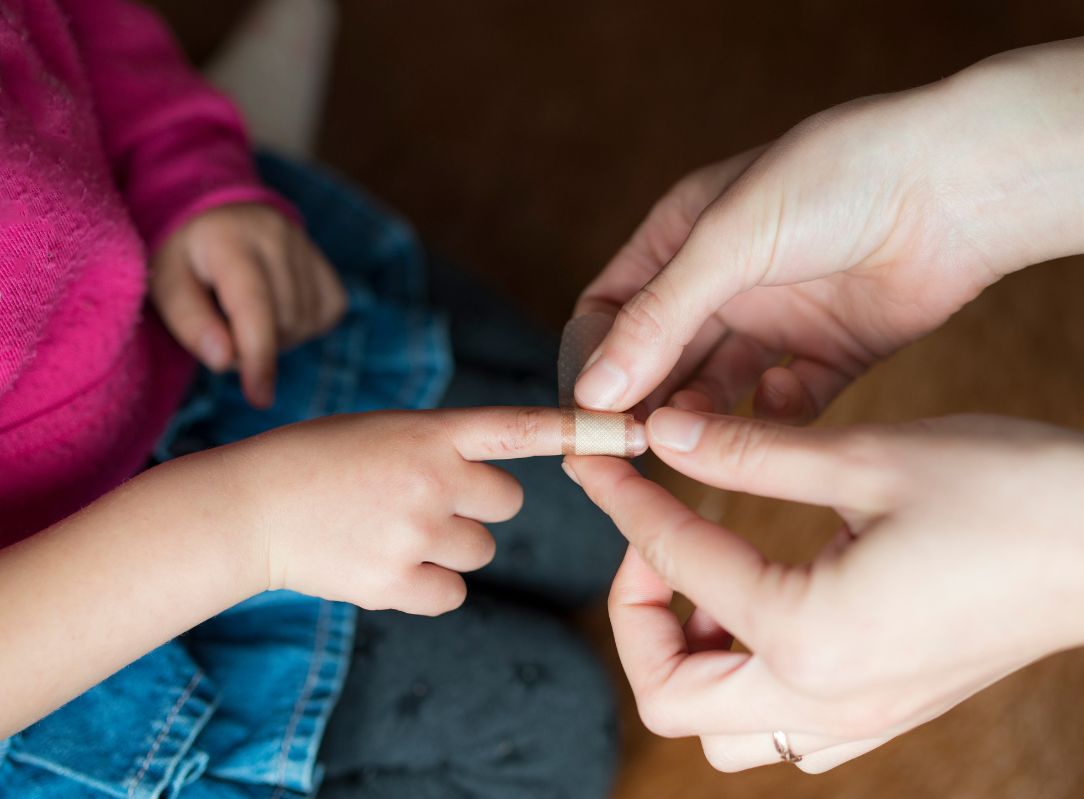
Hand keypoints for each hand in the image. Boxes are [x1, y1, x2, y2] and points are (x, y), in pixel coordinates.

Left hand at [150, 203, 347, 407]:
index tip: (258, 397)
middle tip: (225, 331)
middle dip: (255, 345)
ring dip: (278, 337)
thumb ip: (190, 323)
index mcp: (229, 238)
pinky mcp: (327, 265)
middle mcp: (276, 234)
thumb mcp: (165, 286)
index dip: (259, 356)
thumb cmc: (185, 260)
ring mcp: (307, 247)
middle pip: (282, 321)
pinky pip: (328, 314)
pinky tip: (277, 312)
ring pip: (306, 322)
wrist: (217, 219)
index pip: (255, 306)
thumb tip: (224, 360)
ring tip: (249, 318)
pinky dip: (303, 326)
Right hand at [224, 406, 566, 614]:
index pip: (522, 429)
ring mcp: (414, 532)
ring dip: (449, 546)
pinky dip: (427, 587)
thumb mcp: (383, 431)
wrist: (248, 506)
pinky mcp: (394, 582)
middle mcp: (432, 478)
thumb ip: (440, 447)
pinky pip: (451, 593)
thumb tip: (489, 487)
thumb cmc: (315, 460)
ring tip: (391, 531)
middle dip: (477, 506)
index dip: (582, 431)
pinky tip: (385, 565)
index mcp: (430, 430)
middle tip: (422, 501)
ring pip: (480, 551)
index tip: (635, 433)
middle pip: (508, 503)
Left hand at [568, 410, 1083, 771]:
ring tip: (709, 574)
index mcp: (808, 633)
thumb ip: (750, 453)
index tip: (594, 457)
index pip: (673, 563)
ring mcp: (859, 719)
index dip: (622, 503)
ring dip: (691, 655)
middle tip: (655, 538)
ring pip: (720, 727)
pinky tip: (770, 604)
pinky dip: (747, 677)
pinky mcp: (888, 711)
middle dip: (635, 615)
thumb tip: (665, 434)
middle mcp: (823, 699)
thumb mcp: (872, 458)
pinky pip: (782, 728)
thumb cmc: (1020, 496)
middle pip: (668, 695)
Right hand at [574, 14, 1083, 419]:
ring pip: (718, 388)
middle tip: (635, 450)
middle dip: (642, 403)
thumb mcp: (730, 241)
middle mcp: (724, 282)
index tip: (589, 415)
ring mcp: (779, 318)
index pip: (609, 311)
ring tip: (694, 445)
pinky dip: (776, 418)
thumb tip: (594, 390)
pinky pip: (789, 404)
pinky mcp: (832, 351)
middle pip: (658, 359)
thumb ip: (660, 317)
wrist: (958, 184)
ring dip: (701, 418)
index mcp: (684, 239)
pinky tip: (779, 409)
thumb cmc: (837, 181)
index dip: (592, 361)